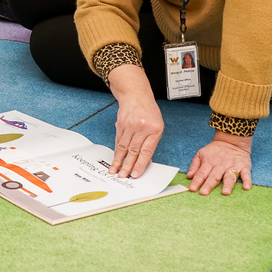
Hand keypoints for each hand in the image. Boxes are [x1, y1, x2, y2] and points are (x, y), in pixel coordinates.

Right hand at [107, 64, 163, 178]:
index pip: (146, 150)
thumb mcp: (157, 126)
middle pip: (133, 150)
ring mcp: (130, 125)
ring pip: (124, 146)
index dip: (140, 164)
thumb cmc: (149, 112)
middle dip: (128, 165)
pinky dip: (117, 151)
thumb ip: (151, 142)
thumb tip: (144, 160)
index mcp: (154, 129)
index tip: (136, 174)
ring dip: (119, 160)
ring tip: (115, 170)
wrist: (137, 95)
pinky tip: (115, 158)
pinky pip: (118, 140)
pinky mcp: (121, 124)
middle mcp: (142, 127)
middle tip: (123, 176)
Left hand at [186, 130, 252, 195]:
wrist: (232, 141)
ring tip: (225, 192)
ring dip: (227, 185)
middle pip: (214, 176)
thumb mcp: (201, 153)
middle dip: (208, 185)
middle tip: (203, 193)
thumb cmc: (215, 150)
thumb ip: (195, 165)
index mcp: (209, 162)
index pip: (201, 173)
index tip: (192, 189)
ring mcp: (232, 166)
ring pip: (229, 177)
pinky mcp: (244, 167)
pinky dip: (247, 181)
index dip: (196, 181)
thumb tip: (189, 176)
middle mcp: (220, 165)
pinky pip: (246, 175)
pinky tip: (246, 187)